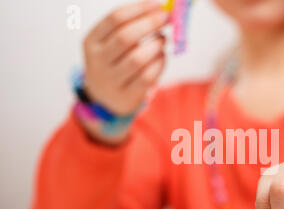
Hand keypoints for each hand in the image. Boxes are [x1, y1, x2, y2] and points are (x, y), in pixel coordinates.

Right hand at [81, 1, 168, 142]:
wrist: (105, 99)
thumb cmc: (114, 62)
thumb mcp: (110, 43)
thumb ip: (129, 26)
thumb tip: (158, 8)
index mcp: (92, 41)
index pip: (115, 19)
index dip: (139, 9)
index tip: (158, 4)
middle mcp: (98, 61)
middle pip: (126, 37)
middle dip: (150, 24)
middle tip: (166, 18)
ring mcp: (111, 80)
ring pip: (137, 59)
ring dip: (156, 45)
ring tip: (162, 39)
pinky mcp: (126, 96)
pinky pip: (147, 77)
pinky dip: (159, 63)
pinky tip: (162, 56)